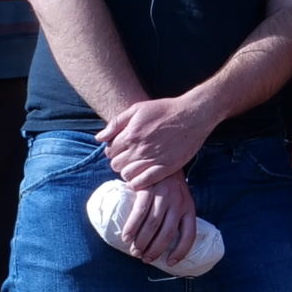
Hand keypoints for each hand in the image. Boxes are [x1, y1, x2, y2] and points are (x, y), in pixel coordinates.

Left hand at [99, 93, 217, 187]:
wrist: (193, 115)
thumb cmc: (165, 109)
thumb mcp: (137, 109)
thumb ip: (116, 123)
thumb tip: (99, 138)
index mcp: (130, 134)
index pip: (109, 151)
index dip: (113, 151)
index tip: (122, 149)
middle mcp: (139, 148)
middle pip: (115, 164)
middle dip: (119, 162)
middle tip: (129, 158)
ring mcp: (152, 159)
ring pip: (126, 175)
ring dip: (128, 172)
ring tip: (135, 167)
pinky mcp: (165, 168)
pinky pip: (143, 182)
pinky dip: (138, 182)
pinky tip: (141, 177)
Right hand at [115, 172, 196, 266]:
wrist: (161, 157)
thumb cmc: (169, 184)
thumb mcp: (180, 198)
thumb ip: (175, 215)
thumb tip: (161, 241)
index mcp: (188, 208)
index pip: (189, 235)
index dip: (180, 252)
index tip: (170, 262)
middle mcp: (178, 203)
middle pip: (167, 234)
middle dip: (154, 250)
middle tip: (144, 258)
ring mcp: (163, 196)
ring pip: (152, 225)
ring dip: (142, 242)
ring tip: (134, 251)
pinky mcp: (148, 189)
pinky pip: (139, 212)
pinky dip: (132, 227)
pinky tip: (126, 237)